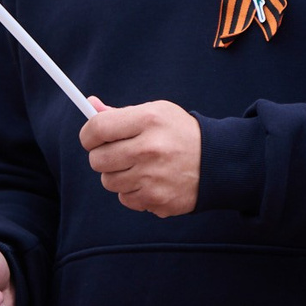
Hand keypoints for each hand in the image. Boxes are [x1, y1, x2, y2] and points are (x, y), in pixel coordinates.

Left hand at [79, 97, 200, 217]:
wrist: (217, 162)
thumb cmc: (180, 133)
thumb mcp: (156, 112)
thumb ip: (121, 113)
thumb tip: (90, 106)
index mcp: (148, 120)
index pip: (97, 128)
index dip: (88, 135)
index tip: (92, 138)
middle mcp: (149, 149)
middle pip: (97, 159)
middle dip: (102, 156)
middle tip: (117, 153)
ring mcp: (153, 177)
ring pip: (108, 182)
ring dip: (118, 175)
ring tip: (138, 166)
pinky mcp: (157, 200)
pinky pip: (125, 199)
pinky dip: (133, 192)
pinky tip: (150, 181)